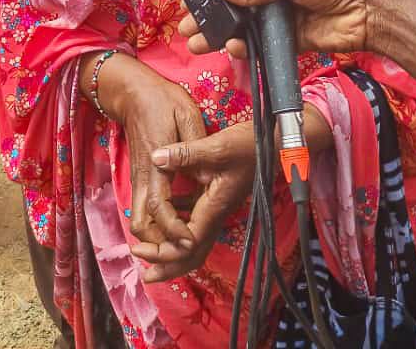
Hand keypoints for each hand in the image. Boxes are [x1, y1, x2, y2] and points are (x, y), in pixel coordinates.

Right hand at [91, 54, 207, 250]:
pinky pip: (143, 210)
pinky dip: (155, 225)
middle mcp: (143, 177)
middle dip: (158, 245)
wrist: (133, 92)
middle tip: (183, 251)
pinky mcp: (140, 177)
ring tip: (180, 245)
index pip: (158, 207)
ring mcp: (139, 178)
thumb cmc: (162, 101)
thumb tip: (206, 178)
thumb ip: (194, 148)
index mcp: (156, 163)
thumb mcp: (185, 116)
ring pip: (139, 220)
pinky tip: (177, 225)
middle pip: (141, 224)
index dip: (173, 228)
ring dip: (155, 238)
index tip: (190, 240)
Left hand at [130, 120, 257, 281]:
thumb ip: (185, 153)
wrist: (275, 142)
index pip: (186, 244)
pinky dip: (178, 225)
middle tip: (144, 273)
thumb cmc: (249, 145)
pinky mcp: (217, 197)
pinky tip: (166, 214)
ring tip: (149, 251)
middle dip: (167, 265)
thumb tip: (156, 157)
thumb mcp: (216, 146)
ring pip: (194, 240)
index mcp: (214, 207)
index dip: (163, 253)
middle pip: (192, 253)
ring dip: (172, 249)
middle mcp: (216, 213)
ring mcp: (218, 207)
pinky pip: (196, 221)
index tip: (140, 250)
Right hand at [178, 0, 398, 57]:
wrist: (369, 12)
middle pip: (236, 4)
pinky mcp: (289, 40)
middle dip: (211, 15)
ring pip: (245, 26)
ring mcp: (281, 18)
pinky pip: (262, 44)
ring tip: (197, 43)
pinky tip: (231, 48)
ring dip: (222, 34)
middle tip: (187, 25)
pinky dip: (246, 47)